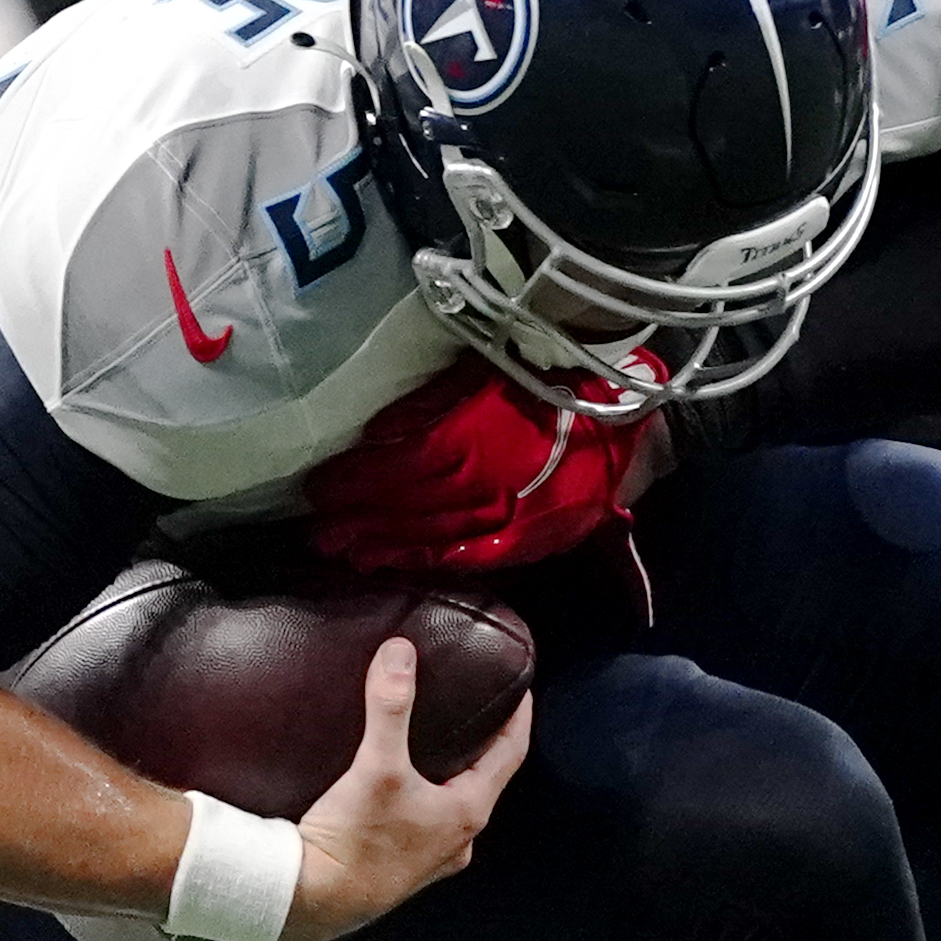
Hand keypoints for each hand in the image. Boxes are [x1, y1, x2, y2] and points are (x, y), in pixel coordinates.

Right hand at [283, 637, 531, 940]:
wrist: (312, 901)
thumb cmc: (354, 843)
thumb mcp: (376, 766)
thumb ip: (389, 707)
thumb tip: (400, 654)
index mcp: (468, 812)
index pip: (511, 754)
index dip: (518, 717)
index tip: (520, 689)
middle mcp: (458, 839)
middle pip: (484, 779)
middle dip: (483, 743)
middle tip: (476, 708)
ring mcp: (430, 858)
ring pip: (453, 803)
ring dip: (451, 772)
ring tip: (436, 740)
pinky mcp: (400, 865)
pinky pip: (424, 821)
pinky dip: (422, 796)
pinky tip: (398, 787)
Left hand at [305, 358, 652, 572]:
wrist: (622, 421)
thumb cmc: (548, 385)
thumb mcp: (482, 378)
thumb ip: (429, 408)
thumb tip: (376, 434)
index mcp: (466, 439)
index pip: (392, 468)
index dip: (353, 483)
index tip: (318, 490)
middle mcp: (479, 484)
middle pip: (403, 507)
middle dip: (357, 520)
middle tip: (318, 531)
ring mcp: (504, 517)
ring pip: (429, 536)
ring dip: (383, 545)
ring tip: (346, 551)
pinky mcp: (526, 538)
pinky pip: (469, 556)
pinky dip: (430, 561)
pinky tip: (400, 563)